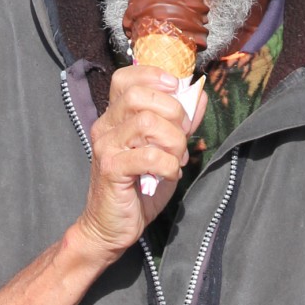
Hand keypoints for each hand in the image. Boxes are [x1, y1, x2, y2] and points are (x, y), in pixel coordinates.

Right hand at [75, 64, 206, 263]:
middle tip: (182, 135)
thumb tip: (199, 97)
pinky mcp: (111, 169)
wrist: (110, 228)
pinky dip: (169, 164)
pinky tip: (169, 174)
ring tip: (176, 158)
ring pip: (146, 122)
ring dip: (173, 141)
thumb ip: (180, 124)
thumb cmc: (138, 189)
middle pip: (139, 95)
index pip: (125, 78)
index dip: (154, 76)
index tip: (176, 89)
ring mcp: (106, 147)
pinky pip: (149, 155)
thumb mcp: (164, 151)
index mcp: (114, 117)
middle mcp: (105, 127)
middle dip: (173, 111)